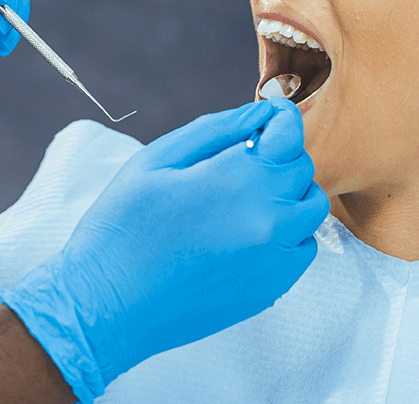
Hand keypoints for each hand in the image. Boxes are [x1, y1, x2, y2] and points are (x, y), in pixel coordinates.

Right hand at [0, 98, 326, 400]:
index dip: (280, 118)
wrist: (107, 305)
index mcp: (234, 177)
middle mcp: (266, 216)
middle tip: (242, 162)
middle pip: (301, 168)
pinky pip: (303, 249)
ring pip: (310, 209)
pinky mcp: (271, 289)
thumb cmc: (120, 228)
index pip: (289, 132)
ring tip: (248, 199)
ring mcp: (273, 257)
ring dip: (289, 194)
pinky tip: (249, 234)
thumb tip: (260, 113)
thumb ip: (214, 131)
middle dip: (278, 156)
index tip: (267, 120)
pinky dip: (289, 234)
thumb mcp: (155, 161)